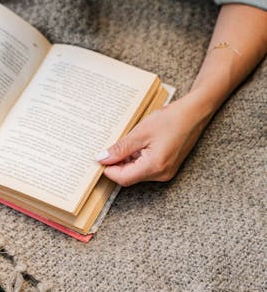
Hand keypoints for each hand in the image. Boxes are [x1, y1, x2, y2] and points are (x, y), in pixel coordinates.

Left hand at [97, 93, 211, 185]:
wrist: (194, 114)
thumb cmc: (170, 119)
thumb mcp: (141, 132)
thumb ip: (121, 148)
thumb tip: (102, 158)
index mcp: (154, 167)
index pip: (123, 178)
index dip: (108, 169)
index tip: (97, 157)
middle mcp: (161, 174)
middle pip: (130, 176)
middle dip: (116, 164)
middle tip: (106, 147)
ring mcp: (166, 171)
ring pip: (137, 171)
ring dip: (126, 160)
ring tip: (123, 141)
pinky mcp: (167, 166)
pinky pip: (146, 167)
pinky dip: (136, 158)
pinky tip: (134, 143)